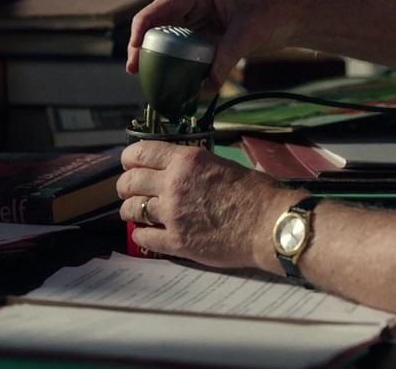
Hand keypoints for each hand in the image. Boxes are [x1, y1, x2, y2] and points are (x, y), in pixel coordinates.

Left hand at [117, 140, 303, 268]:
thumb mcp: (225, 165)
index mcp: (187, 161)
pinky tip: (146, 233)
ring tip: (135, 213)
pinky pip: (143, 237)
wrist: (270, 225)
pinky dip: (141, 234)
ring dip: (130, 210)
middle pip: (129, 182)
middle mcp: (173, 184)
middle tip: (129, 190)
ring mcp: (172, 215)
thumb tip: (185, 171)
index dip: (129, 158)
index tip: (129, 164)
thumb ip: (197, 167)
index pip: (141, 153)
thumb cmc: (258, 193)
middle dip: (125, 185)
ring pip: (131, 210)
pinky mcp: (176, 242)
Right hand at [127, 0, 299, 85]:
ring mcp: (201, 13)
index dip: (141, 31)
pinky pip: (188, 46)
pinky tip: (176, 78)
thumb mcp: (246, 36)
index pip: (160, 8)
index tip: (134, 55)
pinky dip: (182, 62)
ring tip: (153, 79)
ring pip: (172, 36)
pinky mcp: (209, 29)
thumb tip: (205, 88)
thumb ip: (223, 60)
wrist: (295, 16)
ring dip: (164, 56)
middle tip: (138, 72)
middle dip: (147, 47)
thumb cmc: (275, 13)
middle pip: (161, 23)